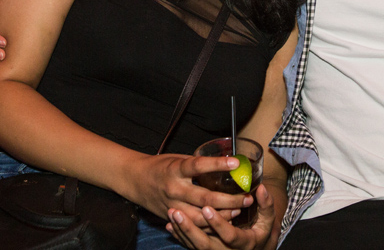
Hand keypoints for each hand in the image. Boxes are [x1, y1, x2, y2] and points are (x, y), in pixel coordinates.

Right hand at [124, 152, 253, 230]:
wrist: (135, 180)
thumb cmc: (161, 166)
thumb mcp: (178, 158)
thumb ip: (198, 164)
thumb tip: (227, 162)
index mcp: (175, 169)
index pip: (199, 166)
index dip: (218, 164)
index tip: (237, 163)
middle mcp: (174, 189)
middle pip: (205, 198)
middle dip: (230, 199)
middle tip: (247, 197)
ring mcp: (172, 206)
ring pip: (201, 217)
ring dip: (223, 215)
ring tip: (240, 210)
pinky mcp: (171, 217)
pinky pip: (193, 225)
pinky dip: (210, 225)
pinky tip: (225, 221)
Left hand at [167, 183, 276, 249]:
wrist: (254, 248)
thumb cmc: (261, 231)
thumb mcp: (268, 220)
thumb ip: (266, 205)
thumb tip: (262, 188)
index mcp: (244, 243)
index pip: (230, 236)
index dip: (218, 223)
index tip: (207, 208)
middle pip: (205, 245)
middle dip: (189, 228)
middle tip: (176, 211)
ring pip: (195, 246)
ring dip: (181, 230)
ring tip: (170, 213)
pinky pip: (190, 247)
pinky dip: (180, 236)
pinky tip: (170, 224)